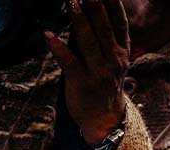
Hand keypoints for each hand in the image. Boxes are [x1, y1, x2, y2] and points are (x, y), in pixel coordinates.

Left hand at [44, 0, 129, 143]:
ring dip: (80, 22)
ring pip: (89, 43)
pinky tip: (48, 35)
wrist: (103, 119)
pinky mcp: (81, 82)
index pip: (120, 24)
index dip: (114, 5)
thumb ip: (100, 36)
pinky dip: (58, 48)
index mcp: (121, 52)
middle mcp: (113, 60)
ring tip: (72, 3)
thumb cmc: (103, 83)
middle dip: (97, 8)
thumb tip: (84, 7)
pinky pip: (69, 62)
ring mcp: (98, 71)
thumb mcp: (111, 60)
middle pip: (105, 29)